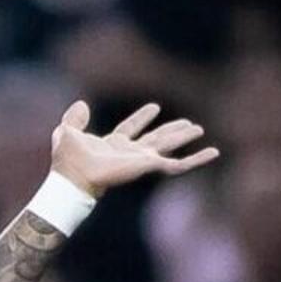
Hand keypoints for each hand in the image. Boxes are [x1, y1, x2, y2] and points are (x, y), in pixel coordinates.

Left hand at [47, 99, 217, 198]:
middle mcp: (129, 153)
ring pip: (168, 146)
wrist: (75, 177)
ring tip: (199, 128)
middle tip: (187, 122)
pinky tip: (214, 152)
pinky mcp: (151, 166)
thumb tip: (80, 103)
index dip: (141, 118)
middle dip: (170, 130)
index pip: (130, 129)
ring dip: (183, 136)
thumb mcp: (66, 132)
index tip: (155, 107)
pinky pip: (180, 164)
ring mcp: (142, 160)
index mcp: (112, 144)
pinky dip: (198, 159)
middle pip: (155, 138)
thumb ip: (73, 118)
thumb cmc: (68, 161)